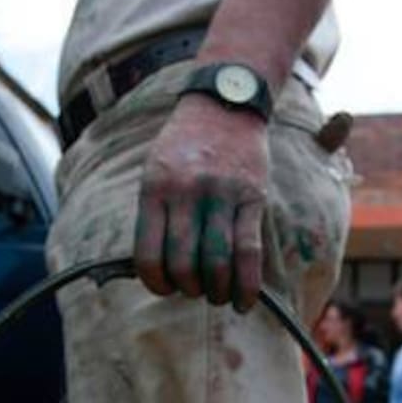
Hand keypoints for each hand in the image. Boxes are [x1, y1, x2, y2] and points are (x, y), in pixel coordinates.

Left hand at [133, 94, 268, 310]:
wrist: (226, 101)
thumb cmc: (186, 145)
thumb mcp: (155, 170)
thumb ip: (155, 215)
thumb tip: (158, 270)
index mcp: (155, 188)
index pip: (149, 254)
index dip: (156, 283)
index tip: (164, 288)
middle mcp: (186, 192)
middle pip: (184, 263)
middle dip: (188, 289)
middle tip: (194, 290)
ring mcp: (221, 195)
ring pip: (217, 262)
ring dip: (217, 291)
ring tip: (218, 296)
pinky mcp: (253, 198)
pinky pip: (249, 251)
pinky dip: (246, 285)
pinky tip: (243, 301)